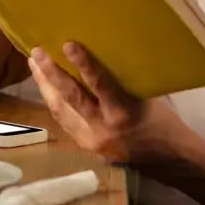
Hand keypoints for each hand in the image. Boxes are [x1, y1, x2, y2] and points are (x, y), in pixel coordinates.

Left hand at [27, 42, 196, 167]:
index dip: (83, 64)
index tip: (67, 44)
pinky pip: (65, 121)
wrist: (170, 160)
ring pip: (61, 110)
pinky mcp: (86, 146)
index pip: (99, 84)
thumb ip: (120, 82)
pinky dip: (54, 102)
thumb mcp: (145, 97)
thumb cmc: (162, 121)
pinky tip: (46, 88)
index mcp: (123, 113)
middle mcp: (103, 128)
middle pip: (71, 98)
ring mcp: (92, 140)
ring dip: (45, 87)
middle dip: (51, 74)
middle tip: (36, 52)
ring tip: (34, 65)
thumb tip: (99, 55)